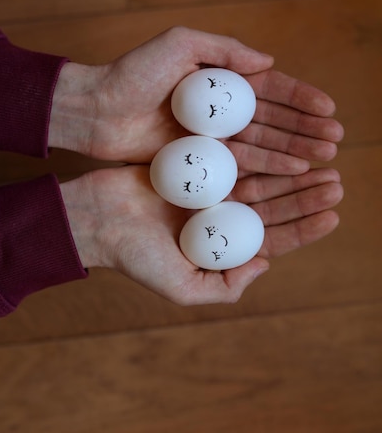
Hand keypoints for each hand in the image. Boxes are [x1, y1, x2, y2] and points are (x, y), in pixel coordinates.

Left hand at [49, 27, 342, 173]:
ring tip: (323, 158)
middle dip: (305, 128)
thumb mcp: (178, 44)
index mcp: (219, 80)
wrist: (96, 111)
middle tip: (335, 140)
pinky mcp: (198, 162)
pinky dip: (266, 168)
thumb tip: (269, 61)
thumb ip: (224, 48)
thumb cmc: (133, 73)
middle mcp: (219, 110)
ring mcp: (210, 138)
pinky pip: (239, 165)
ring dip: (293, 150)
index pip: (269, 89)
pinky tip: (290, 172)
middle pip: (272, 119)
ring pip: (261, 144)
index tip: (328, 109)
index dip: (300, 98)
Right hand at [60, 165, 342, 305]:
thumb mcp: (182, 288)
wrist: (97, 218)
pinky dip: (259, 152)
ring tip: (322, 161)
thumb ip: (226, 286)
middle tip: (335, 182)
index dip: (305, 229)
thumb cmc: (135, 257)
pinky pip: (235, 157)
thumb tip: (264, 265)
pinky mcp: (195, 166)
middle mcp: (219, 219)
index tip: (333, 215)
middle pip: (272, 206)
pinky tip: (282, 144)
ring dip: (290, 172)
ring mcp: (209, 191)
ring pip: (260, 180)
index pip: (272, 239)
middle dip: (305, 195)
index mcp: (220, 248)